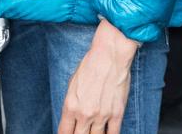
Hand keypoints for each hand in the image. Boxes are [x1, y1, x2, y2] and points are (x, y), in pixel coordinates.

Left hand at [58, 19, 138, 133]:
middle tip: (80, 131)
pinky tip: (106, 133)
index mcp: (71, 105)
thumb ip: (71, 103)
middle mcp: (85, 113)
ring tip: (92, 131)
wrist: (109, 55)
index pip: (64, 132)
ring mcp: (101, 115)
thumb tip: (71, 118)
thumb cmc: (89, 66)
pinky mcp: (116, 114)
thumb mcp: (72, 84)